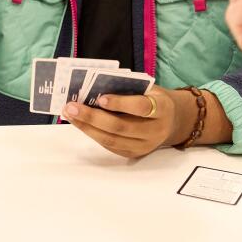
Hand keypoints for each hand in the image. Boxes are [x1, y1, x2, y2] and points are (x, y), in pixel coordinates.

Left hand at [63, 90, 187, 158]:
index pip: (141, 107)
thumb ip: (128, 88)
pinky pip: (109, 145)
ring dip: (86, 127)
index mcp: (162, 109)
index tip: (100, 98)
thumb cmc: (154, 98)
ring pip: (111, 139)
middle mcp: (155, 131)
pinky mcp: (134, 154)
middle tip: (71, 107)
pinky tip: (79, 123)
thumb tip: (94, 87)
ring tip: (69, 114)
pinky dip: (92, 134)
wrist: (172, 121)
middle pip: (120, 127)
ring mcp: (144, 146)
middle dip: (93, 117)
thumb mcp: (149, 89)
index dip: (120, 103)